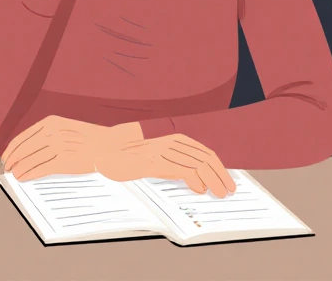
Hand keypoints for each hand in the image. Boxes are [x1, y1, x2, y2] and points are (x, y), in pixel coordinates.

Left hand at [0, 115, 111, 179]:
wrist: (110, 145)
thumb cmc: (89, 139)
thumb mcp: (66, 128)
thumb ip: (48, 135)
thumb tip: (27, 150)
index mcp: (51, 122)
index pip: (23, 136)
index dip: (11, 149)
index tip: (6, 157)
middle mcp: (53, 132)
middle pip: (24, 149)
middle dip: (12, 160)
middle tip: (7, 168)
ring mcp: (59, 146)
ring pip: (30, 160)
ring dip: (19, 169)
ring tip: (14, 174)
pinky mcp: (65, 160)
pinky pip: (41, 169)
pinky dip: (29, 174)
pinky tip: (24, 177)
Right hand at [96, 130, 237, 197]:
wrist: (102, 150)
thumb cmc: (125, 155)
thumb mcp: (152, 156)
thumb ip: (172, 161)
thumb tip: (196, 179)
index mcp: (173, 138)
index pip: (204, 152)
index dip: (219, 167)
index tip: (227, 180)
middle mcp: (171, 141)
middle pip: (205, 157)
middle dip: (221, 175)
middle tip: (229, 189)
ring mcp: (163, 149)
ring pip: (198, 165)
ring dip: (213, 181)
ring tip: (219, 193)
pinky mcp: (155, 160)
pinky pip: (183, 170)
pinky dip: (195, 181)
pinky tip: (199, 190)